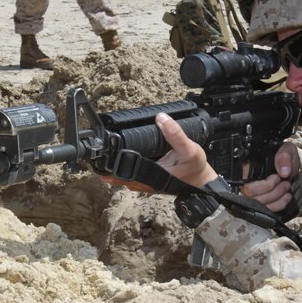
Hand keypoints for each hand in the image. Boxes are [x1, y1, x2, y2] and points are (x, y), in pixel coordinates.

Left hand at [100, 113, 217, 191]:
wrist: (202, 181)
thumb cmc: (195, 168)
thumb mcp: (188, 149)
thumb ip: (175, 134)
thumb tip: (161, 119)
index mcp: (151, 176)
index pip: (123, 175)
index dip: (109, 169)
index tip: (99, 161)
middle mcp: (146, 182)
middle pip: (119, 178)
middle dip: (108, 169)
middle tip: (98, 157)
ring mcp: (147, 183)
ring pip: (124, 179)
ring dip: (115, 170)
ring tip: (106, 157)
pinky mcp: (150, 181)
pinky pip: (132, 177)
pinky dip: (125, 170)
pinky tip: (122, 159)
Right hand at [239, 142, 298, 211]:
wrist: (289, 166)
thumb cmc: (284, 157)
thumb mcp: (286, 150)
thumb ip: (284, 156)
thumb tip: (283, 171)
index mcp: (246, 166)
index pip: (244, 180)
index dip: (262, 184)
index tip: (277, 177)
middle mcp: (245, 181)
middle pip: (249, 194)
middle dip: (271, 191)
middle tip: (285, 183)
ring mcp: (251, 193)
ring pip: (257, 204)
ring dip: (276, 198)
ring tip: (286, 187)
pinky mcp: (259, 202)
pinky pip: (264, 210)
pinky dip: (278, 205)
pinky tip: (286, 198)